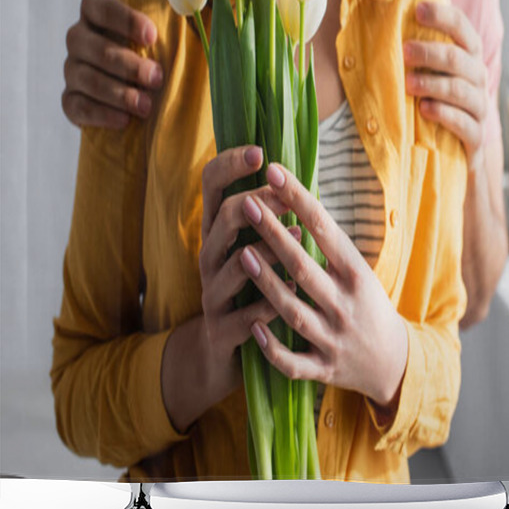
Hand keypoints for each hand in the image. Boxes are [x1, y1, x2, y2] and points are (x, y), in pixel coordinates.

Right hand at [62, 0, 163, 128]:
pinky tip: (123, 121)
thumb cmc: (160, 46)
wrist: (151, 90)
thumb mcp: (168, 16)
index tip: (152, 35)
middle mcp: (79, 38)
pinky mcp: (73, 101)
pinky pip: (75, 106)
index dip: (120, 18)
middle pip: (85, 43)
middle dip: (122, 62)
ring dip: (115, 91)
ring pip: (82, 77)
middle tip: (157, 77)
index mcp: (98, 13)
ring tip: (146, 106)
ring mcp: (73, 70)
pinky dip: (99, 114)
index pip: (95, 4)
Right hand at [198, 146, 300, 401]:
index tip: (260, 153)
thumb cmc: (251, 290)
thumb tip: (295, 173)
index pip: (211, 185)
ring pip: (232, 264)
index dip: (231, 165)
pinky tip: (295, 293)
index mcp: (218, 232)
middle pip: (221, 218)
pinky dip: (271, 302)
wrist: (223, 356)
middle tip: (287, 197)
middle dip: (255, 203)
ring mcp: (212, 294)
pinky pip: (246, 314)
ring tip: (299, 238)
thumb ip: (268, 215)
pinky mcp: (221, 330)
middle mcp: (209, 257)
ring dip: (267, 249)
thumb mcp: (253, 248)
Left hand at [241, 163, 408, 408]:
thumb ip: (330, 243)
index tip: (274, 172)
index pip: (326, 230)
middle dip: (273, 234)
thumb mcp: (359, 270)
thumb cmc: (366, 303)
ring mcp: (333, 338)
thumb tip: (297, 197)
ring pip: (292, 311)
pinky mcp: (324, 368)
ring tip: (242, 254)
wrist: (391, 360)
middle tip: (247, 203)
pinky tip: (254, 326)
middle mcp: (346, 304)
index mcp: (357, 274)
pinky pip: (293, 361)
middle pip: (303, 267)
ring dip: (267, 283)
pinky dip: (273, 347)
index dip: (299, 200)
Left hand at [403, 0, 488, 170]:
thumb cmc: (443, 93)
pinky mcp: (476, 138)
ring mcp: (480, 109)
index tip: (417, 10)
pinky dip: (445, 115)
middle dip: (433, 53)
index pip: (463, 29)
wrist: (457, 149)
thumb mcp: (440, 56)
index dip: (443, 17)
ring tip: (408, 84)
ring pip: (463, 91)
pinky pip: (465, 124)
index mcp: (469, 55)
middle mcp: (478, 78)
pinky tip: (424, 110)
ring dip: (435, 84)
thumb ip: (440, 19)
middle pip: (461, 60)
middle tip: (403, 51)